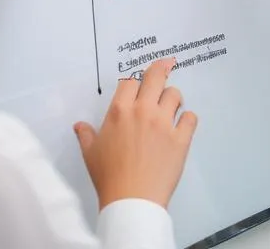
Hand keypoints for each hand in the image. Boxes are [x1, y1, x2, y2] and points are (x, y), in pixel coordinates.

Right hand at [75, 58, 197, 209]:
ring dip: (174, 99)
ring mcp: (164, 123)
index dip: (134, 82)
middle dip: (160, 71)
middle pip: (156, 76)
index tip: (138, 84)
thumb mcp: (91, 154)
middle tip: (164, 69)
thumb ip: (86, 135)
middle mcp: (143, 111)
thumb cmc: (108, 177)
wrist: (131, 201)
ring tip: (171, 107)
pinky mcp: (181, 137)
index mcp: (120, 111)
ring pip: (175, 94)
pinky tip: (182, 126)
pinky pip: (191, 117)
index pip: (130, 81)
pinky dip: (187, 120)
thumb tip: (79, 126)